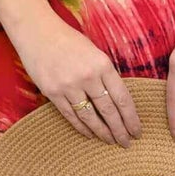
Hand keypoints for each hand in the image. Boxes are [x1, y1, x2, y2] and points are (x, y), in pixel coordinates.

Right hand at [9, 12, 141, 145]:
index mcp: (103, 65)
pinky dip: (81, 127)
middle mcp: (87, 77)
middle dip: (120, 130)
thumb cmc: (69, 40)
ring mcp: (68, 86)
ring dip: (102, 132)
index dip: (131, 118)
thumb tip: (118, 100)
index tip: (137, 131)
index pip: (122, 98)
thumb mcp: (95, 53)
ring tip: (111, 141)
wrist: (37, 32)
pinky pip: (70, 115)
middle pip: (108, 111)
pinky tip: (90, 134)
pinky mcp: (52, 92)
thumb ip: (106, 74)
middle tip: (127, 143)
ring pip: (90, 117)